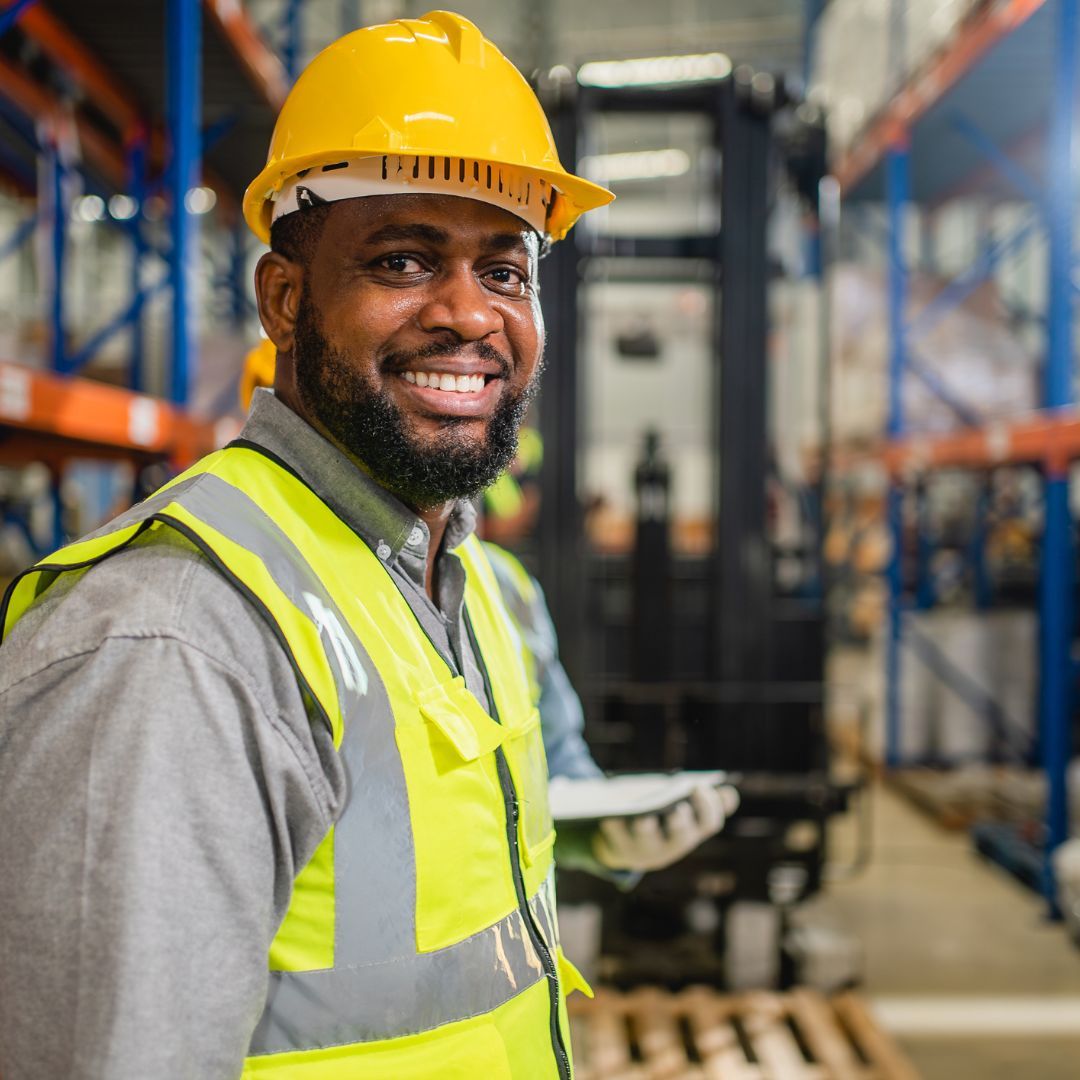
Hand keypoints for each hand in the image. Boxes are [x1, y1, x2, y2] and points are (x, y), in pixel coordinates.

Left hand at [592, 784, 736, 871]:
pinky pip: (616, 840)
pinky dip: (614, 828)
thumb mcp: (682, 808)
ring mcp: (647, 850)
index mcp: (691, 831)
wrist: (627, 845)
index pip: (709, 822)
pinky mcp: (621, 851)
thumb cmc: (660, 818)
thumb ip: (704, 801)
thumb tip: (729, 793)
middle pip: (681, 836)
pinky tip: (611, 816)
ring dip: (646, 829)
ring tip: (642, 817)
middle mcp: (673, 845)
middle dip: (680, 823)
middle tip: (676, 809)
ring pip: (648, 840)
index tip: (699, 786)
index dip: (708, 807)